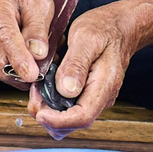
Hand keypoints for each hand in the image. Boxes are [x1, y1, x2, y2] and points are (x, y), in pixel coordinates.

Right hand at [0, 0, 56, 88]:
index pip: (6, 37)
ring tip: (37, 55)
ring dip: (22, 71)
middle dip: (26, 70)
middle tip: (48, 65)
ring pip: (1, 70)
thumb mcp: (40, 3)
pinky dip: (15, 71)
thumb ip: (38, 28)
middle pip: (0, 60)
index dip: (19, 58)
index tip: (31, 74)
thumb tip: (38, 54)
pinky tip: (24, 56)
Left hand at [38, 4, 136, 134]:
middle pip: (73, 125)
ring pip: (68, 120)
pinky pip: (68, 109)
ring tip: (36, 90)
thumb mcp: (86, 38)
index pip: (82, 118)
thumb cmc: (104, 28)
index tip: (39, 112)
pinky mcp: (87, 94)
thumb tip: (66, 91)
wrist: (120, 26)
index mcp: (104, 86)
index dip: (58, 121)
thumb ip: (76, 64)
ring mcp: (94, 98)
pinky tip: (44, 87)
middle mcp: (101, 98)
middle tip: (32, 97)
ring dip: (48, 112)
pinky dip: (52, 104)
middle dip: (48, 117)